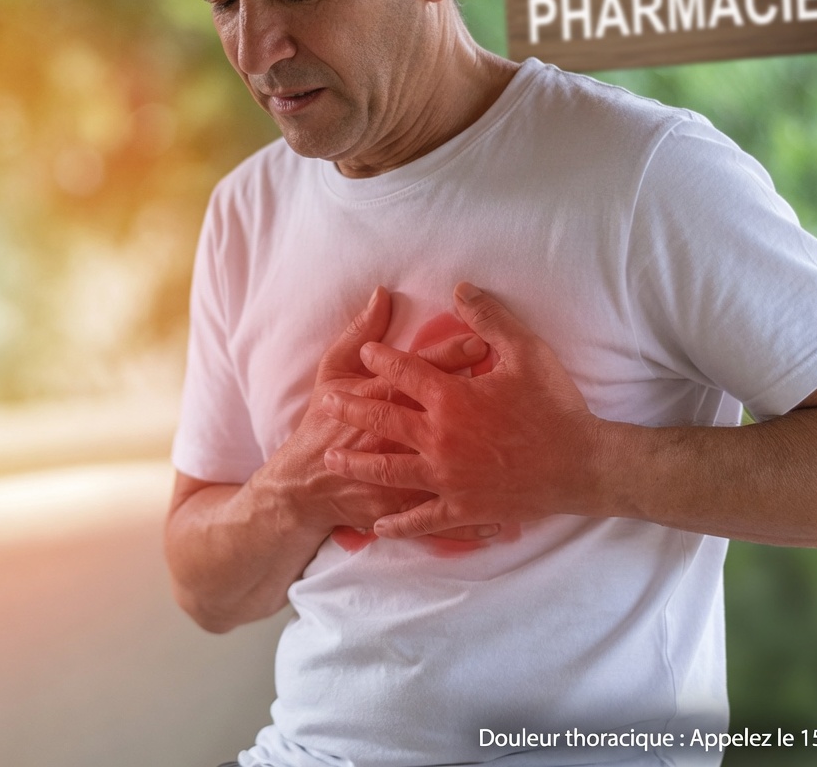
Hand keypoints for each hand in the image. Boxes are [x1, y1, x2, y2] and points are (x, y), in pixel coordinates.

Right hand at [254, 286, 493, 546]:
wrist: (301, 485)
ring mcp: (403, 478)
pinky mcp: (404, 509)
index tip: (482, 342)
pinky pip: (447, 518)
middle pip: (442, 410)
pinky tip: (507, 521)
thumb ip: (358, 333)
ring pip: (452, 466)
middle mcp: (396, 438)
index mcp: (379, 399)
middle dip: (475, 396)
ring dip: (483, 457)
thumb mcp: (332, 372)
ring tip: (515, 447)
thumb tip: (382, 293)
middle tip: (507, 382)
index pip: (422, 370)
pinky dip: (476, 523)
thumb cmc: (319, 425)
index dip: (452, 355)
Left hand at [321, 282, 602, 538]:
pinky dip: (399, 523)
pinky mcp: (462, 507)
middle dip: (352, 410)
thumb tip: (460, 289)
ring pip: (389, 470)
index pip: (405, 373)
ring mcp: (447, 476)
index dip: (382, 360)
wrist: (584, 465)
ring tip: (332, 460)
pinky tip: (379, 526)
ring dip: (358, 465)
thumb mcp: (527, 351)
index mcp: (451, 398)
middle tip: (328, 405)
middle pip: (382, 420)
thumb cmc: (556, 406)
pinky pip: (423, 518)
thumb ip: (489, 318)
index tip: (366, 354)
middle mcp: (439, 437)